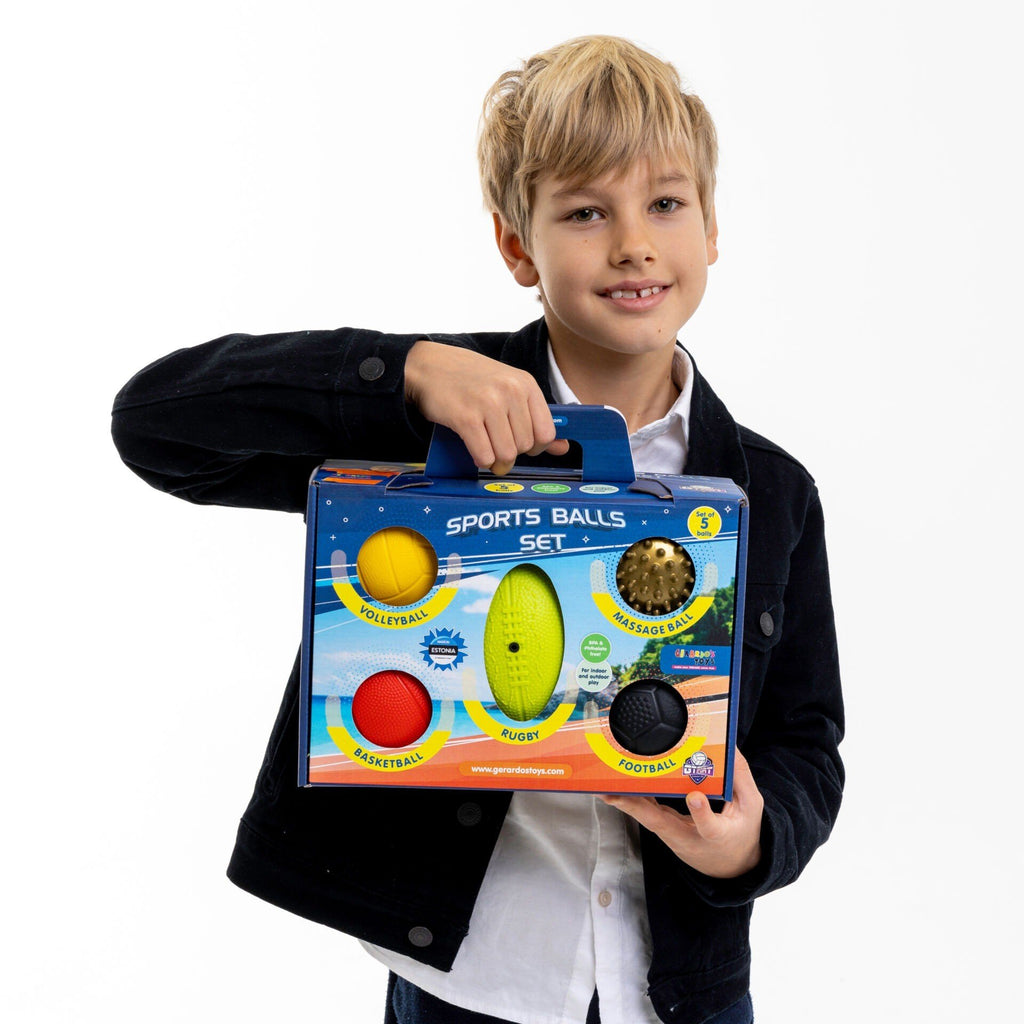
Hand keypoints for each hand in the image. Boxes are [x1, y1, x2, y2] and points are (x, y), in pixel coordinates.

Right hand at [405, 341, 568, 474]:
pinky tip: (474, 449)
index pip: (546, 433)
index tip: (520, 445)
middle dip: (512, 453)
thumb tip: (563, 449)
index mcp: (526, 384)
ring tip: (486, 450)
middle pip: (525, 446)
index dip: (535, 447)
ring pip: (506, 454)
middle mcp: (510, 391)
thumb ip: (536, 418)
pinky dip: (481, 460)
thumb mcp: (508, 389)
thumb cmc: (470, 380)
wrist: (429, 366)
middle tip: (496, 445)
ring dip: (496, 460)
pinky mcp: (466, 417)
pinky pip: (484, 455)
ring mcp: (488, 403)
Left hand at [601, 749, 763, 878]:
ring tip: (603, 786)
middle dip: (635, 808)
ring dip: (624, 802)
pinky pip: (645, 813)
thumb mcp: (751, 808)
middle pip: (660, 824)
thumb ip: (740, 777)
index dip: (701, 813)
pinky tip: (615, 783)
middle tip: (612, 794)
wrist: (729, 866)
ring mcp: (672, 835)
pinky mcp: (663, 828)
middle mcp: (689, 838)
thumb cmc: (741, 833)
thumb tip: (730, 746)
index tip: (695, 798)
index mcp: (717, 835)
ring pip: (646, 818)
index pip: (709, 826)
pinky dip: (630, 798)